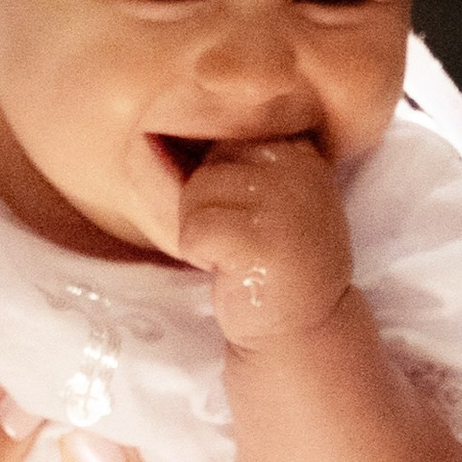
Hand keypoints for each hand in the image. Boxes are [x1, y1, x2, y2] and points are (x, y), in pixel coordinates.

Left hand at [173, 137, 354, 352]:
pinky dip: (200, 255)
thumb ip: (240, 159)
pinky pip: (193, 230)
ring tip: (237, 254)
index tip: (245, 216)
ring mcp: (283, 201)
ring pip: (195, 194)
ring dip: (203, 231)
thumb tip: (159, 133)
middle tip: (241, 240)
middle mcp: (297, 166)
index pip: (223, 135)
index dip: (217, 182)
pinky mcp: (259, 238)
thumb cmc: (274, 259)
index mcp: (297, 148)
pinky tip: (232, 270)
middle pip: (206, 163)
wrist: (302, 328)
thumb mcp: (271, 194)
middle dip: (207, 205)